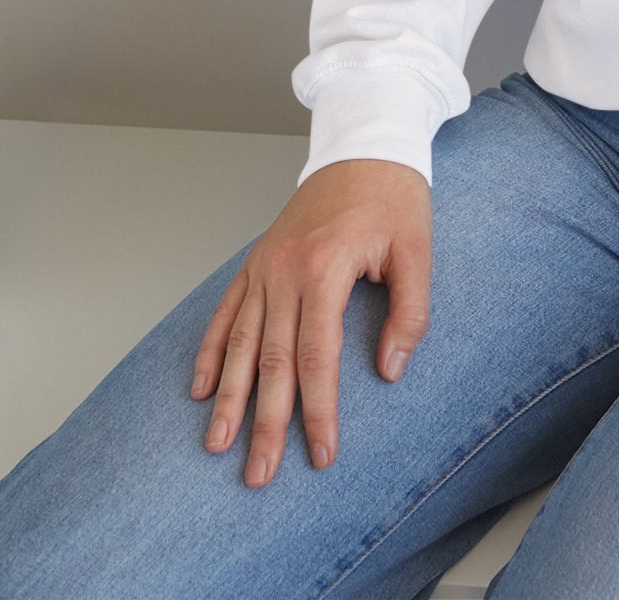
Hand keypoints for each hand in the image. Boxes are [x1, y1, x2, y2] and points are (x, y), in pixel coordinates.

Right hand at [191, 157, 429, 486]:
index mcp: (325, 268)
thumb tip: (390, 371)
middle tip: (258, 474)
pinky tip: (201, 388)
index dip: (318, 410)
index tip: (320, 453)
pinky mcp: (257, 260)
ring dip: (227, 397)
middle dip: (264, 422)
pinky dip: (210, 350)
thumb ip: (409, 313)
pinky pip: (226, 311)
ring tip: (217, 445)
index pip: (317, 357)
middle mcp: (285, 270)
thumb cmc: (394, 196)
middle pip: (270, 360)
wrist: (364, 144)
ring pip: (239, 342)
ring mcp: (265, 265)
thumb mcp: (417, 251)